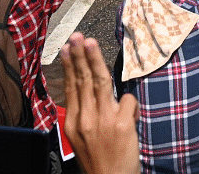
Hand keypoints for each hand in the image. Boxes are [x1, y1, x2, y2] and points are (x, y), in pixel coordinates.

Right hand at [60, 34, 141, 173]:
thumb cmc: (100, 162)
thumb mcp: (82, 139)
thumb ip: (87, 116)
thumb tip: (94, 93)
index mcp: (74, 124)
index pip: (71, 88)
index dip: (69, 67)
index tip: (67, 49)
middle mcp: (86, 120)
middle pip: (82, 80)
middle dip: (80, 56)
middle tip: (77, 37)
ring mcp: (103, 120)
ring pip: (99, 82)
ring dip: (94, 60)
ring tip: (90, 43)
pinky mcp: (121, 124)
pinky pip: (128, 101)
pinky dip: (131, 104)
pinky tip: (130, 114)